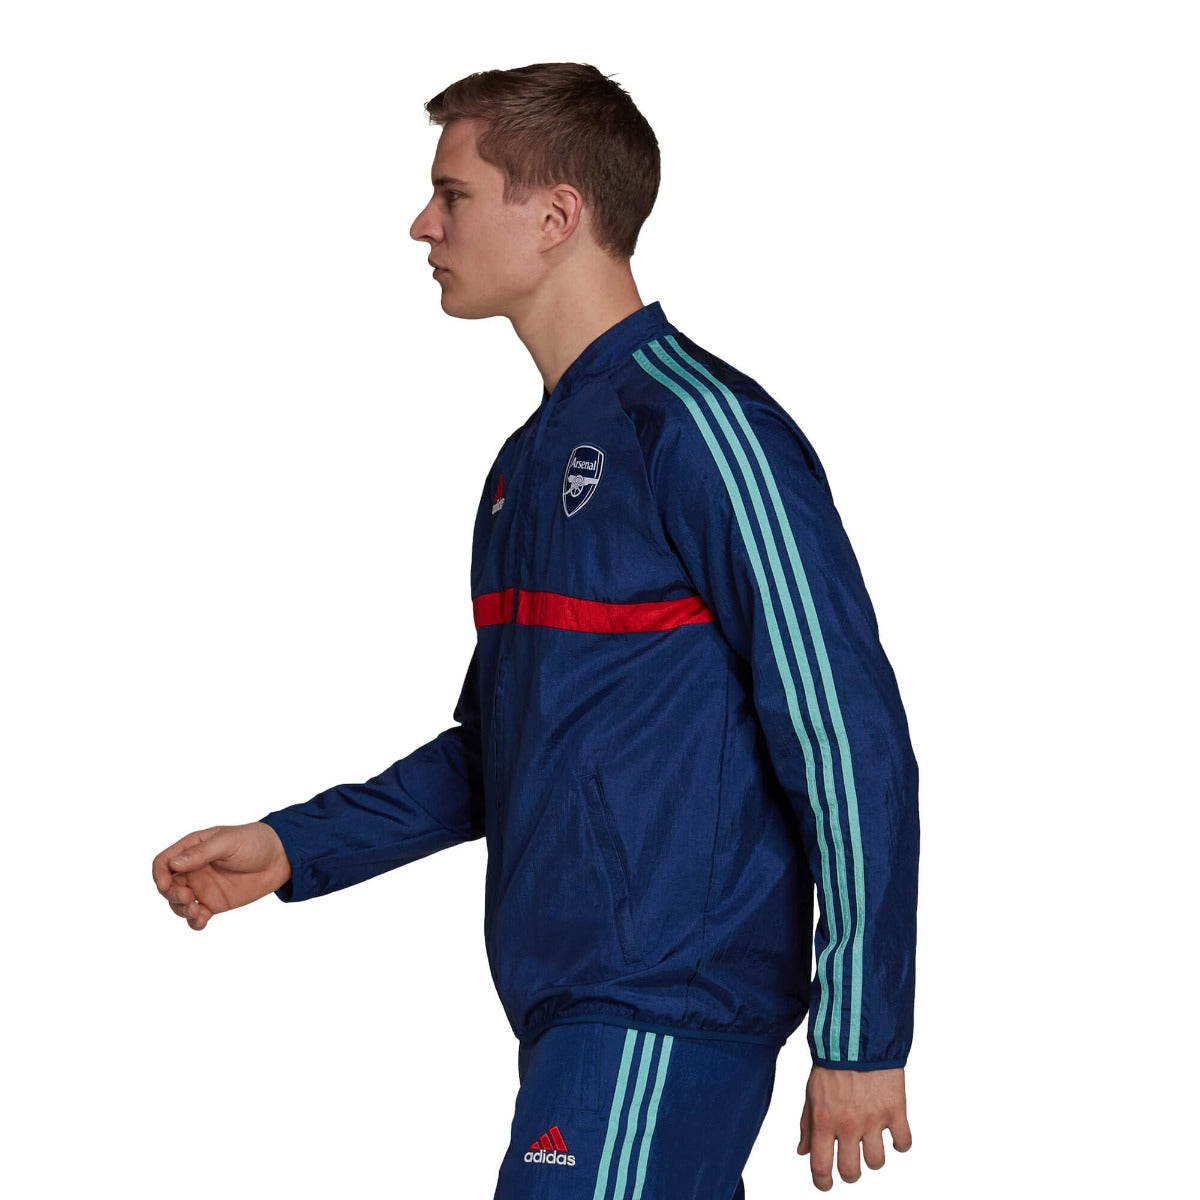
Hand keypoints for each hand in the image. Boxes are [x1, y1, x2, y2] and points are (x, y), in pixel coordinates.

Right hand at [152, 822, 291, 930]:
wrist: (280, 858)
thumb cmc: (255, 842)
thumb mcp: (228, 842)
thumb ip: (202, 853)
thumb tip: (174, 864)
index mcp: (192, 849)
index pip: (164, 862)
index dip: (159, 874)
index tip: (166, 884)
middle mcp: (193, 869)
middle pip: (167, 886)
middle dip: (170, 894)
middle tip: (187, 895)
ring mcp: (203, 887)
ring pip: (178, 904)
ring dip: (180, 910)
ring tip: (196, 910)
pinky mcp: (214, 903)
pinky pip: (196, 916)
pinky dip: (194, 922)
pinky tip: (202, 920)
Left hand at [797, 1065, 910, 1189]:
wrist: (857, 1035)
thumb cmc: (831, 1062)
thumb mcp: (811, 1092)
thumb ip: (807, 1124)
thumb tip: (803, 1152)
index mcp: (823, 1120)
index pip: (821, 1166)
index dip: (823, 1183)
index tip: (826, 1185)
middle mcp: (847, 1124)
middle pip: (851, 1172)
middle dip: (850, 1173)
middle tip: (851, 1163)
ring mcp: (873, 1119)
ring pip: (877, 1162)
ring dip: (873, 1157)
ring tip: (871, 1140)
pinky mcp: (895, 1110)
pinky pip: (903, 1143)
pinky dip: (900, 1143)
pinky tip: (893, 1132)